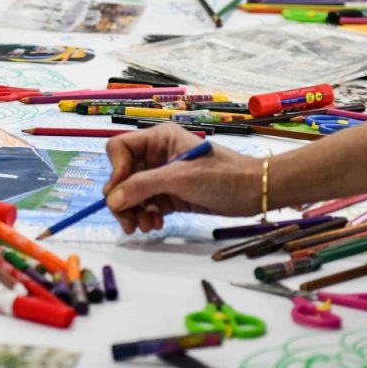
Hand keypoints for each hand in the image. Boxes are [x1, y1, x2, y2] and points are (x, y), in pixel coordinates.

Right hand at [103, 126, 262, 232]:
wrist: (254, 192)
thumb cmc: (222, 176)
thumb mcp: (180, 178)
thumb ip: (143, 186)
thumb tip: (112, 200)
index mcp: (158, 139)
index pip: (119, 149)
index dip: (116, 171)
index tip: (123, 192)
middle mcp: (156, 155)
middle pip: (122, 176)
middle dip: (123, 199)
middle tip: (128, 223)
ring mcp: (162, 176)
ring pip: (132, 194)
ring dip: (134, 212)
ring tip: (146, 227)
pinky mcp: (170, 194)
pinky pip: (147, 205)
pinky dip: (147, 216)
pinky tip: (157, 225)